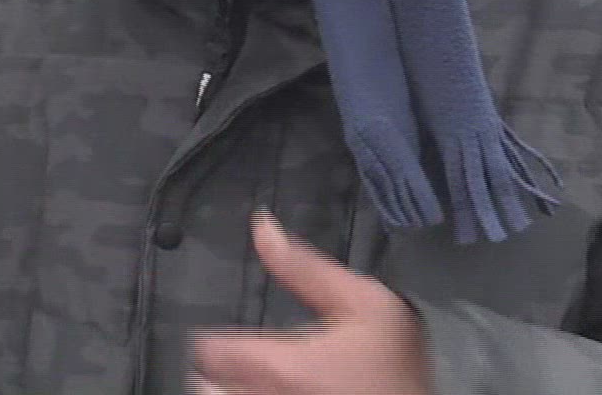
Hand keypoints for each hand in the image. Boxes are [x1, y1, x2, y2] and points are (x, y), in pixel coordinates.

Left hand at [187, 213, 432, 394]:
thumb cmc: (396, 361)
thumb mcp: (364, 303)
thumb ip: (305, 267)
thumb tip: (261, 224)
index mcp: (280, 366)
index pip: (210, 354)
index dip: (217, 343)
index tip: (230, 340)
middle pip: (205, 388)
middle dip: (219, 376)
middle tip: (244, 368)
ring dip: (231, 394)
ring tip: (256, 387)